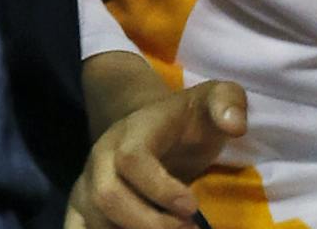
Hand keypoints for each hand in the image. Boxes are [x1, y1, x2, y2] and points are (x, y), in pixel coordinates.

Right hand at [68, 79, 248, 228]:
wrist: (155, 125)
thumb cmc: (190, 119)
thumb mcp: (215, 100)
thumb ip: (229, 103)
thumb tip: (235, 125)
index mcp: (133, 130)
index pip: (132, 159)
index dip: (159, 188)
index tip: (192, 207)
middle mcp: (101, 156)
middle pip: (108, 197)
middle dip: (149, 222)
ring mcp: (87, 182)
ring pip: (94, 221)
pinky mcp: (81, 205)